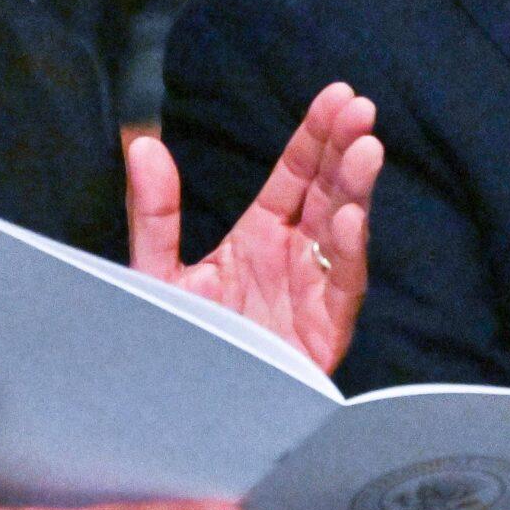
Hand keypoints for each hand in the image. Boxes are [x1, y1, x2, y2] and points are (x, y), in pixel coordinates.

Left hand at [127, 80, 382, 373]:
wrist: (182, 414)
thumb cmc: (178, 344)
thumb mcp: (158, 272)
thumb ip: (155, 211)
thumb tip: (143, 144)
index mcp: (261, 237)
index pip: (296, 174)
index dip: (316, 135)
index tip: (337, 95)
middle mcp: (294, 258)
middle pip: (328, 192)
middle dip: (345, 149)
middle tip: (359, 109)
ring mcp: (313, 293)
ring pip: (344, 231)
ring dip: (357, 190)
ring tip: (366, 149)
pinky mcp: (323, 333)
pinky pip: (342, 287)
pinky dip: (348, 252)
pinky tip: (351, 219)